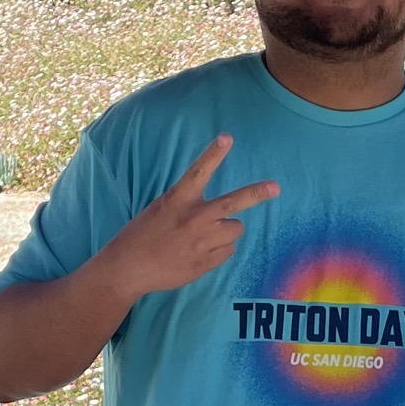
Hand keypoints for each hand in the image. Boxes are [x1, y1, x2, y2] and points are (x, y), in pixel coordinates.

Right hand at [104, 136, 278, 300]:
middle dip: (256, 193)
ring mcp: (202, 242)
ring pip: (235, 229)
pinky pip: (228, 251)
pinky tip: (198, 253)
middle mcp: (193, 218)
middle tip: (275, 187)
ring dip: (226, 231)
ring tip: (203, 237)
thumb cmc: (143, 234)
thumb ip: (189, 206)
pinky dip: (218, 251)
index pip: (198, 171)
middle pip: (233, 203)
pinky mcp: (206, 262)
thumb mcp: (162, 209)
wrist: (129, 268)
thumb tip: (220, 216)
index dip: (213, 154)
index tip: (227, 137)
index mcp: (178, 200)